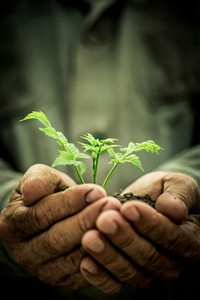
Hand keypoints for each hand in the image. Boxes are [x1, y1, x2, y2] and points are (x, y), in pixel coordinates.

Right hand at [0, 163, 120, 288]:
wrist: (52, 215)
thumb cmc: (48, 193)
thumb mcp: (41, 178)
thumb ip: (38, 180)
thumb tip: (32, 190)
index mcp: (13, 224)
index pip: (42, 214)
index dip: (71, 202)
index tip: (96, 191)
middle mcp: (24, 252)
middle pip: (57, 239)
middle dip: (87, 220)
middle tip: (111, 205)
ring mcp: (42, 270)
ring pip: (71, 259)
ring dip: (98, 239)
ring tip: (117, 219)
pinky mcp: (63, 280)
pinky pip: (83, 274)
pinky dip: (100, 259)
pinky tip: (115, 240)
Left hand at [80, 171, 199, 293]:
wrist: (152, 199)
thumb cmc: (167, 191)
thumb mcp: (178, 184)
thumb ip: (179, 195)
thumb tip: (174, 210)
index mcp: (189, 238)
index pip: (171, 236)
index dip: (149, 223)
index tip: (129, 208)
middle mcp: (172, 261)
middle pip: (148, 256)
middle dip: (124, 237)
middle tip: (104, 221)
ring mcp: (150, 271)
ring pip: (130, 271)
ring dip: (108, 255)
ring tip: (89, 238)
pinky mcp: (129, 273)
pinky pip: (116, 282)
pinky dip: (100, 275)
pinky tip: (85, 262)